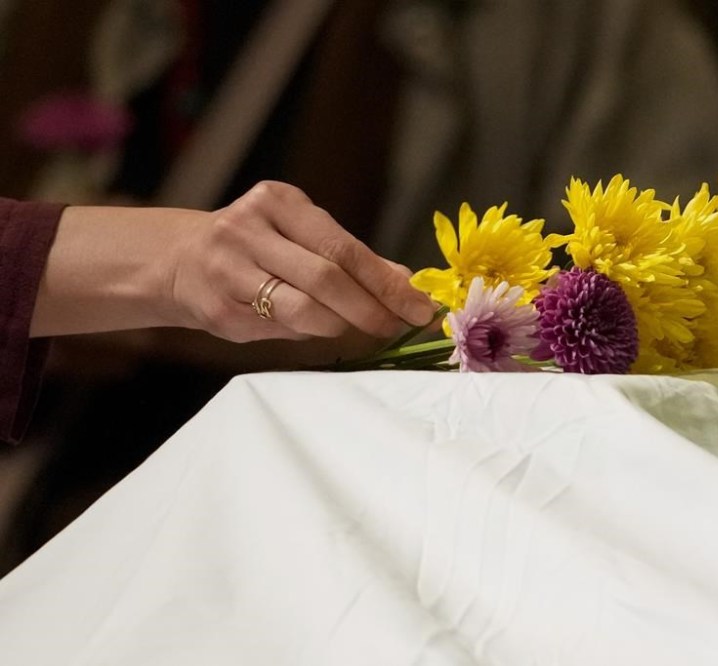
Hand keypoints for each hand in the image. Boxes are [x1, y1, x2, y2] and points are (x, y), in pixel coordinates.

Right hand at [169, 181, 435, 342]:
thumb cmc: (258, 247)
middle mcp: (248, 228)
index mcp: (278, 202)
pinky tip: (314, 328)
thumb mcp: (302, 236)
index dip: (387, 283)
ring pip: (302, 309)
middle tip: (397, 327)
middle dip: (370, 309)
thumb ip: (353, 258)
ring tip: (358, 328)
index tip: (420, 307)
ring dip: (340, 325)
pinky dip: (306, 333)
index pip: (345, 247)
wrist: (178, 259)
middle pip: (326, 278)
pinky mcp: (217, 309)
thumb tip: (408, 282)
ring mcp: (227, 269)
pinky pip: (278, 329)